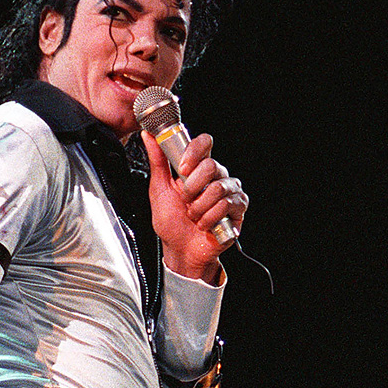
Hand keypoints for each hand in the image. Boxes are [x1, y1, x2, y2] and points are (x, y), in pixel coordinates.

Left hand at [142, 130, 247, 281]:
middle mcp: (216, 176)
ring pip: (219, 188)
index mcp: (197, 168)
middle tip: (186, 201)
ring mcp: (229, 191)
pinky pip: (227, 204)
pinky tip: (204, 224)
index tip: (182, 169)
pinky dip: (210, 218)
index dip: (194, 152)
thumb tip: (149, 136)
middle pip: (212, 166)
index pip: (204, 143)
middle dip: (193, 188)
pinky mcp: (238, 207)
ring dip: (199, 207)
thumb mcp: (159, 190)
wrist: (180, 250)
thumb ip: (157, 162)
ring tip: (194, 216)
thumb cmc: (171, 222)